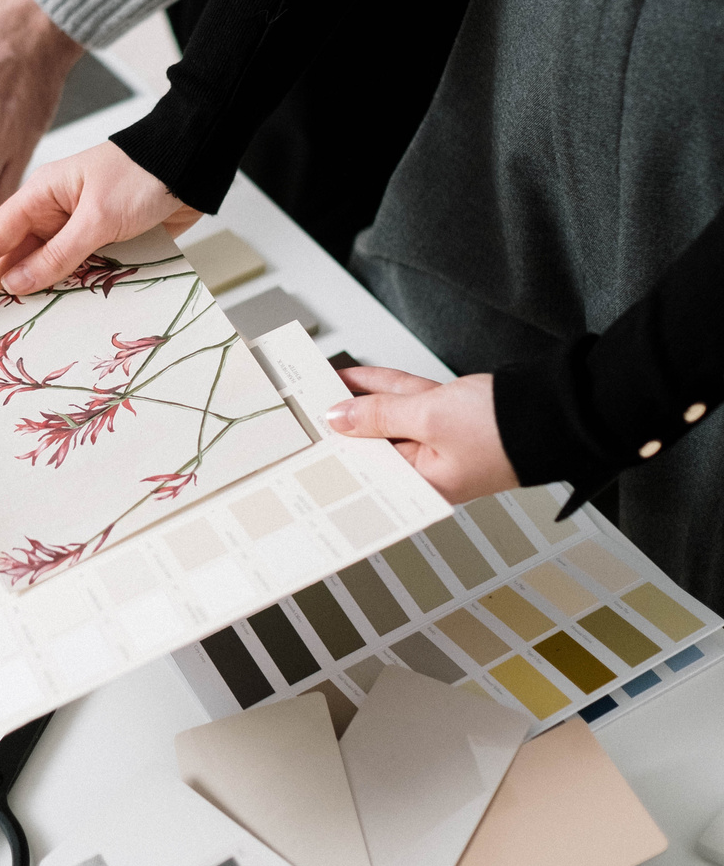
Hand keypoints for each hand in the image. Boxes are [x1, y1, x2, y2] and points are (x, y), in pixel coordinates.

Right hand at [0, 138, 199, 317]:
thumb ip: (58, 254)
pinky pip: (81, 277)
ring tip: (36, 330)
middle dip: (6, 297)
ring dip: (47, 298)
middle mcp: (54, 215)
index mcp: (40, 196)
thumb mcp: (97, 217)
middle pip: (17, 263)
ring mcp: (79, 231)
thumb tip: (17, 284)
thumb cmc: (144, 173)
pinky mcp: (104, 245)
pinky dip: (77, 295)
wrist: (192, 163)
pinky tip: (77, 316)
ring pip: (49, 275)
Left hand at [325, 366, 517, 503]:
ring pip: (389, 417)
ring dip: (360, 400)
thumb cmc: (506, 431)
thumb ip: (380, 416)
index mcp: (424, 486)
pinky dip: (386, 390)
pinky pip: (409, 402)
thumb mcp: (429, 417)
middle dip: (343, 422)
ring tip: (324, 386)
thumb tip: (340, 418)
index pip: (367, 469)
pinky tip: (358, 379)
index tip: (308, 434)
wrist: (557, 408)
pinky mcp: (451, 417)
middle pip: (374, 442)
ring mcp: (441, 442)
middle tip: (308, 404)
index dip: (336, 449)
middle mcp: (430, 469)